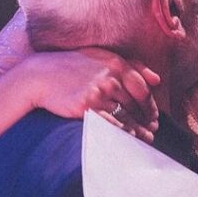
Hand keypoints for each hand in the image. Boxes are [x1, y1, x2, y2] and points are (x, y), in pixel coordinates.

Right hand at [23, 48, 160, 141]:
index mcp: (117, 63)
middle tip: (153, 131)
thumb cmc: (73, 67)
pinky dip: (122, 132)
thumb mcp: (102, 57)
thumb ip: (132, 66)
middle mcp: (110, 77)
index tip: (154, 117)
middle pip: (136, 104)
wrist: (39, 76)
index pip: (143, 89)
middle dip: (146, 120)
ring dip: (138, 130)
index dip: (150, 106)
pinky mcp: (86, 106)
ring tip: (146, 139)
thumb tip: (157, 80)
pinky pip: (110, 123)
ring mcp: (98, 92)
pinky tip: (128, 139)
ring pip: (126, 115)